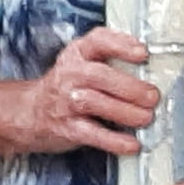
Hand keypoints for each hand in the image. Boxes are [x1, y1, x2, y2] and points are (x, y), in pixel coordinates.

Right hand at [5, 27, 157, 157]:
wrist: (30, 111)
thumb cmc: (67, 86)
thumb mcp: (83, 64)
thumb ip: (111, 62)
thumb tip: (152, 73)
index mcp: (78, 53)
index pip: (98, 41)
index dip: (121, 45)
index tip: (143, 53)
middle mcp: (70, 74)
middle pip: (99, 76)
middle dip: (129, 87)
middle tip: (152, 96)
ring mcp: (66, 101)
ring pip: (94, 103)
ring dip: (124, 112)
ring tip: (145, 118)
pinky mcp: (66, 127)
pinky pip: (91, 134)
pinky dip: (113, 140)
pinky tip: (131, 144)